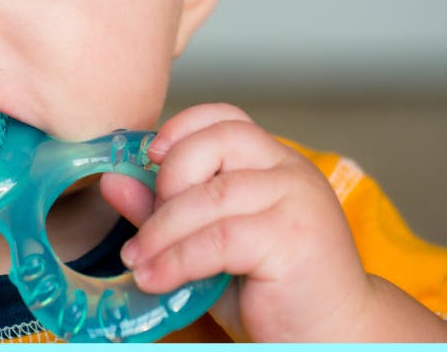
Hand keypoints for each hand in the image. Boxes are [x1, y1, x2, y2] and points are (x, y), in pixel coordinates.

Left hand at [101, 103, 407, 341]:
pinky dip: (177, 259)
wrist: (334, 334)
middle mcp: (290, 171)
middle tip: (146, 229)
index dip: (182, 128)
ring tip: (139, 262)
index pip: (225, 117)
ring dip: (161, 231)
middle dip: (167, 181)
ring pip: (210, 196)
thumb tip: (113, 180)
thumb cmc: (274, 290)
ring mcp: (296, 200)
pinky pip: (218, 238)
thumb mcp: (210, 243)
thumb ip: (167, 209)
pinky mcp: (292, 238)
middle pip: (214, 143)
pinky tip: (157, 278)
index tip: (148, 156)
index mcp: (274, 162)